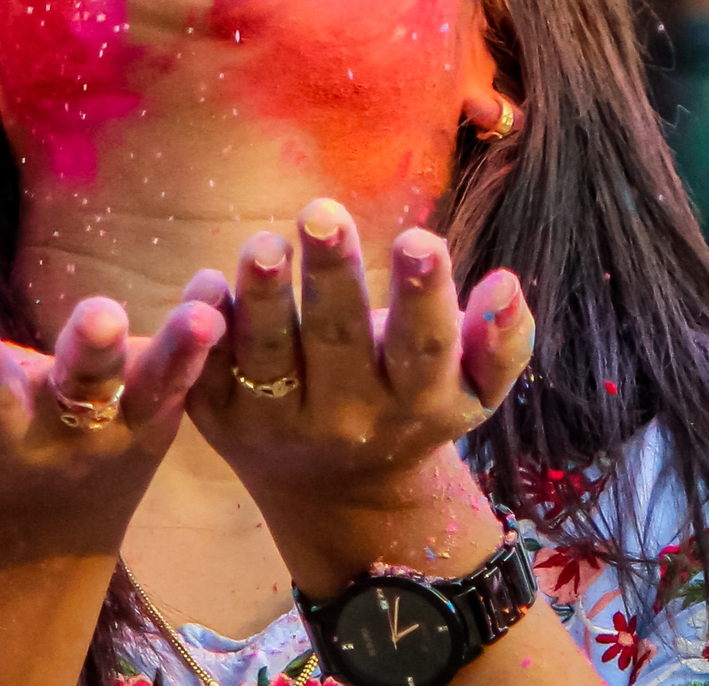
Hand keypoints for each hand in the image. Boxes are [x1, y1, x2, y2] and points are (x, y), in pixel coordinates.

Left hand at [186, 201, 531, 595]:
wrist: (342, 496)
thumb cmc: (414, 404)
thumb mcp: (473, 388)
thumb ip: (502, 340)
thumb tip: (507, 283)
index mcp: (413, 399)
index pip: (422, 346)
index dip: (422, 295)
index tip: (421, 240)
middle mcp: (345, 416)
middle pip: (337, 341)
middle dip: (330, 274)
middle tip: (322, 212)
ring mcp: (278, 422)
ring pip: (267, 358)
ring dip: (262, 299)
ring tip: (263, 244)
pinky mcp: (221, 419)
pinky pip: (208, 371)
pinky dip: (202, 329)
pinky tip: (205, 282)